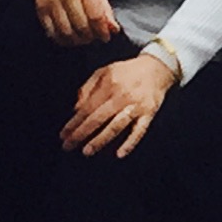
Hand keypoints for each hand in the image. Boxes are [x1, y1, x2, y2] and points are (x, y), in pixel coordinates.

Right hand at [25, 0, 116, 47]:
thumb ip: (104, 7)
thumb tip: (113, 28)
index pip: (95, 15)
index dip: (102, 31)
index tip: (106, 36)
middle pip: (81, 26)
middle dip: (90, 37)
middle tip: (94, 38)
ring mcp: (52, 2)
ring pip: (66, 32)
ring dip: (77, 41)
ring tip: (83, 39)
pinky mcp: (41, 9)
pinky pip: (52, 32)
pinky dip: (62, 39)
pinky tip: (68, 37)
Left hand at [62, 49, 176, 156]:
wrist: (158, 68)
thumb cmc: (128, 71)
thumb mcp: (105, 71)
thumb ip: (88, 87)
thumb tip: (76, 108)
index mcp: (110, 84)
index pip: (87, 107)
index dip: (74, 122)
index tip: (64, 134)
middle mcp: (122, 95)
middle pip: (98, 118)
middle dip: (81, 134)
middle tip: (68, 146)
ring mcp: (136, 105)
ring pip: (116, 125)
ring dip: (100, 139)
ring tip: (87, 151)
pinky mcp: (149, 113)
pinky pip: (139, 130)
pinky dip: (130, 142)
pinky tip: (119, 153)